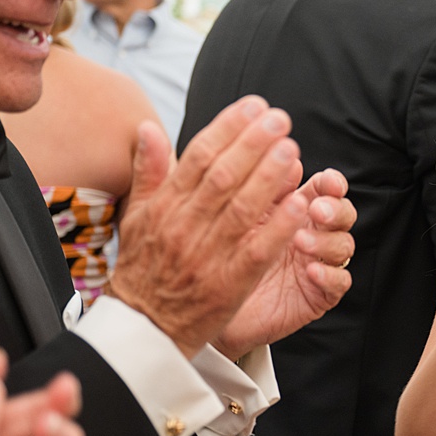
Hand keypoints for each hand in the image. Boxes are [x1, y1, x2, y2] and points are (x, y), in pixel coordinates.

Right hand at [107, 97, 314, 357]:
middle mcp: (183, 228)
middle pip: (222, 177)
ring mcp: (206, 258)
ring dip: (269, 177)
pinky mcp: (227, 286)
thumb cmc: (143, 269)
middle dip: (253, 144)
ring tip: (293, 150)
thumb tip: (148, 127)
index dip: (227, 127)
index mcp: (163, 208)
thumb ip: (148, 172)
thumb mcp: (136, 218)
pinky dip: (278, 226)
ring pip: (241, 210)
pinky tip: (300, 203)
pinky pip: (256, 251)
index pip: (198, 158)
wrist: (142, 331)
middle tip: (280, 118)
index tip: (253, 105)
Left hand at [215, 169, 357, 359]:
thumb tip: (282, 156)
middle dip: (335, 209)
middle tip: (316, 209)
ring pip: (343, 246)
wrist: (211, 301)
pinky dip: (329, 275)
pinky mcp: (318, 294)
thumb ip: (261, 188)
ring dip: (327, 241)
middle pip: (343, 214)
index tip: (327, 180)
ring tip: (301, 242)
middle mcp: (312, 233)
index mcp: (296, 209)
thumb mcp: (240, 216)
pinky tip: (312, 271)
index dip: (331, 183)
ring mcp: (318, 263)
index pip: (325, 189)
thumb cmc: (226, 254)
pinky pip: (338, 283)